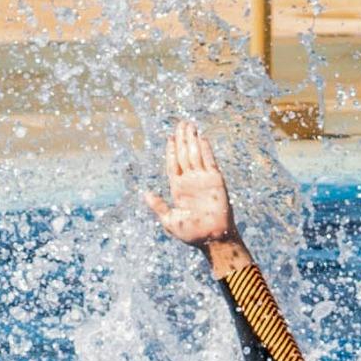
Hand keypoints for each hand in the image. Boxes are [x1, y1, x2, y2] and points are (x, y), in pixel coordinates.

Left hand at [142, 119, 236, 248]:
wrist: (212, 238)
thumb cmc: (191, 233)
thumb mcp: (169, 220)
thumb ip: (158, 205)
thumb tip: (145, 193)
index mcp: (178, 188)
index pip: (173, 164)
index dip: (171, 150)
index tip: (170, 137)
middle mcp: (190, 180)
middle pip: (184, 154)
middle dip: (182, 138)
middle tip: (181, 123)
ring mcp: (203, 179)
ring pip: (195, 154)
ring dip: (192, 139)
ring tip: (190, 125)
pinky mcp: (215, 180)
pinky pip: (209, 161)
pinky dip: (206, 149)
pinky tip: (202, 138)